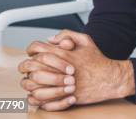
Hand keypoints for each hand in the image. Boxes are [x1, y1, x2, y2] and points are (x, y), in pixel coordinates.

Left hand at [19, 30, 134, 110]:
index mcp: (63, 54)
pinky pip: (44, 101)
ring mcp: (62, 84)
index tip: (30, 53)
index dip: (30, 50)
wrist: (110, 78)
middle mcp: (60, 68)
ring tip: (30, 83)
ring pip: (35, 86)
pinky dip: (38, 100)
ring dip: (30, 84)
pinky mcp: (65, 98)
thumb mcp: (86, 40)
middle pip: (32, 67)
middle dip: (25, 67)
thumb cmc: (98, 60)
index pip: (38, 49)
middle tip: (25, 69)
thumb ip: (67, 34)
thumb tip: (51, 39)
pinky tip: (38, 96)